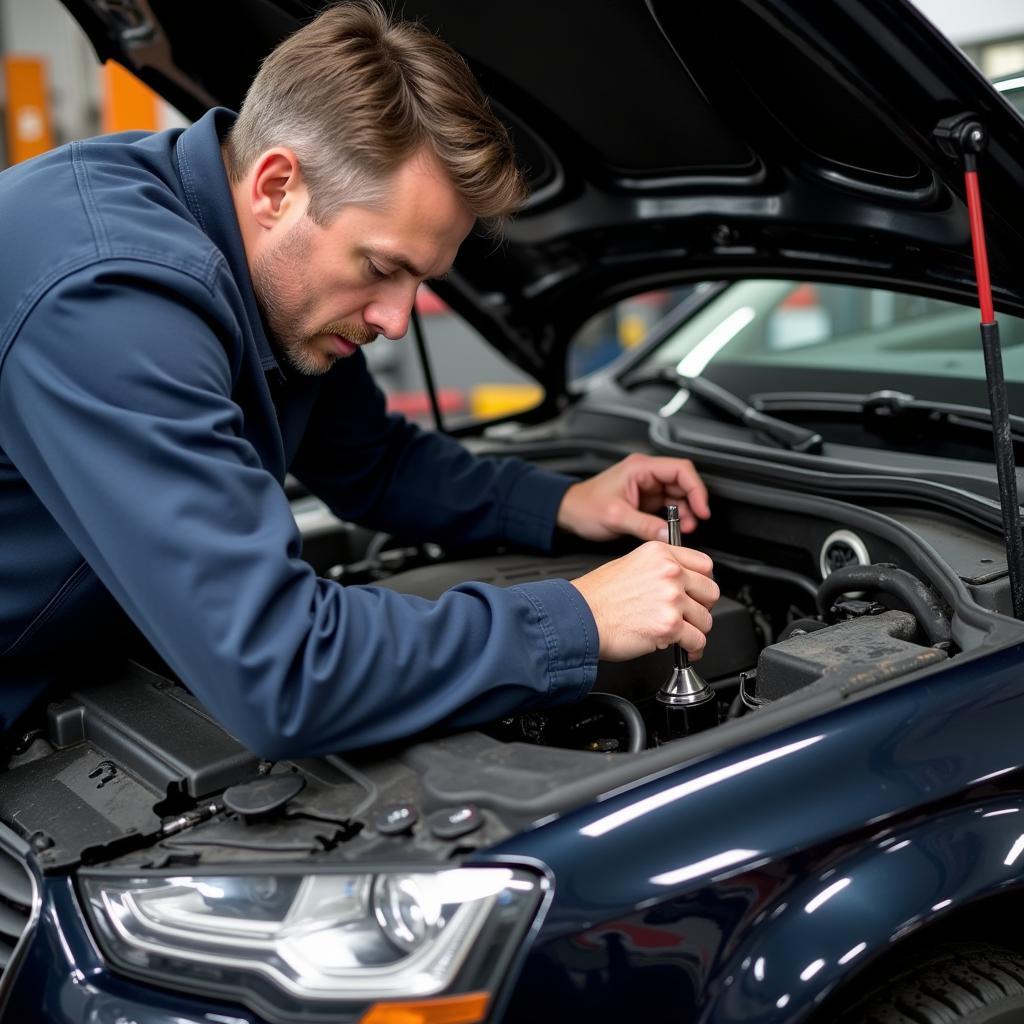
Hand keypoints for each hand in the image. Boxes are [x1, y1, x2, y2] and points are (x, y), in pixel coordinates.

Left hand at [557, 453, 709, 542]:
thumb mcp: (616, 517)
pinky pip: (667, 507)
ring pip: (678, 496)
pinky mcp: (645, 500)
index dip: (696, 489)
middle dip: (691, 504)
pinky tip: (671, 529)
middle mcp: (646, 474)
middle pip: (683, 483)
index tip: (702, 509)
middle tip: (691, 525)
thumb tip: (668, 534)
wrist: (568, 512)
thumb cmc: (584, 506)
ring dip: (684, 513)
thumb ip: (644, 525)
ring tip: (682, 530)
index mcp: (640, 468)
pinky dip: (674, 518)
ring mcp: (646, 487)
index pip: (681, 470)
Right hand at [571, 541, 718, 660]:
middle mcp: (669, 572)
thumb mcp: (629, 564)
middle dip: (702, 607)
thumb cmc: (596, 596)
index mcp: (660, 554)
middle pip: (711, 591)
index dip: (703, 582)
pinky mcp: (669, 625)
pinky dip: (693, 649)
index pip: (705, 564)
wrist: (579, 618)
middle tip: (690, 615)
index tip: (698, 593)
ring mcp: (671, 599)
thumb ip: (658, 568)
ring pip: (706, 619)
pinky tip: (684, 649)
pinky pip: (697, 641)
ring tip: (682, 635)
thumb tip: (679, 582)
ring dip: (697, 631)